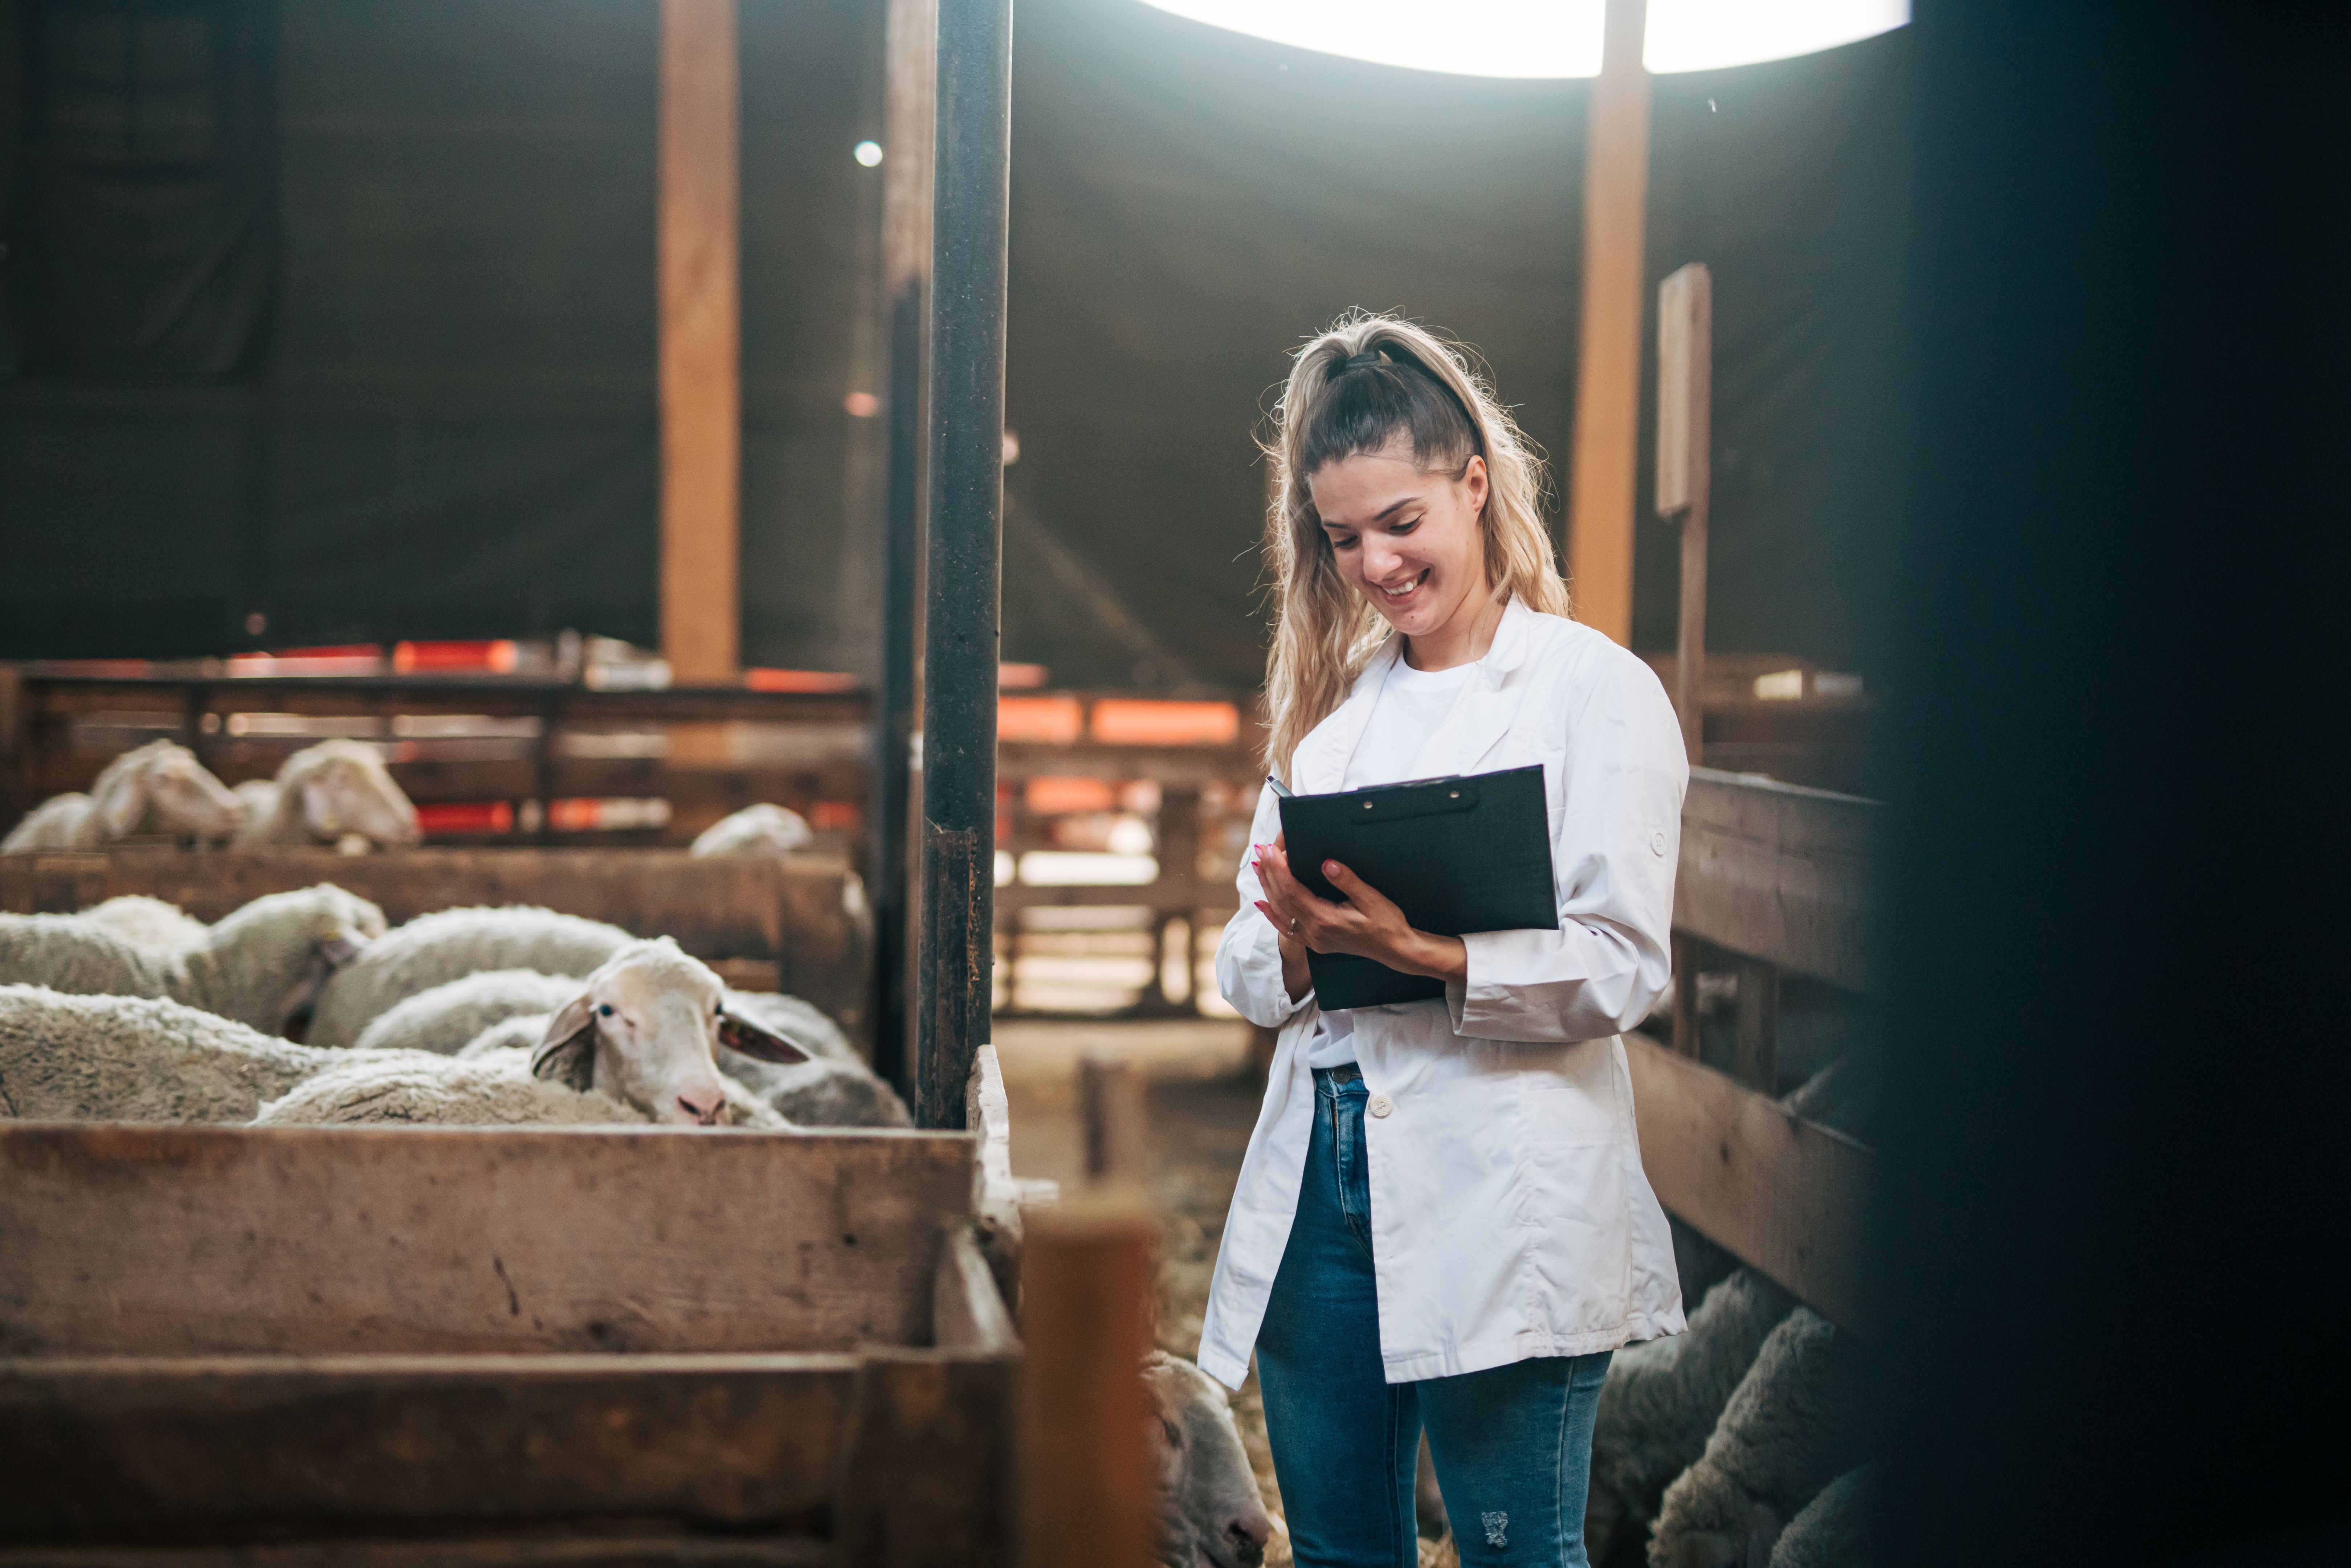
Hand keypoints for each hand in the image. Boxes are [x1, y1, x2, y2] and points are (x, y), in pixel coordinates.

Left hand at [1251, 834, 1466, 995]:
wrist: (1395, 949)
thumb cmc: (1386, 923)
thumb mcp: (1370, 898)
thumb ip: (1347, 881)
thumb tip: (1326, 863)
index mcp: (1325, 920)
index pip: (1292, 891)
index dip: (1279, 869)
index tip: (1270, 850)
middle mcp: (1314, 932)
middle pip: (1282, 899)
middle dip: (1270, 873)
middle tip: (1261, 850)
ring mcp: (1312, 939)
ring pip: (1281, 912)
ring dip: (1268, 888)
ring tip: (1259, 867)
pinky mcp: (1315, 942)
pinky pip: (1286, 928)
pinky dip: (1272, 913)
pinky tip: (1262, 902)